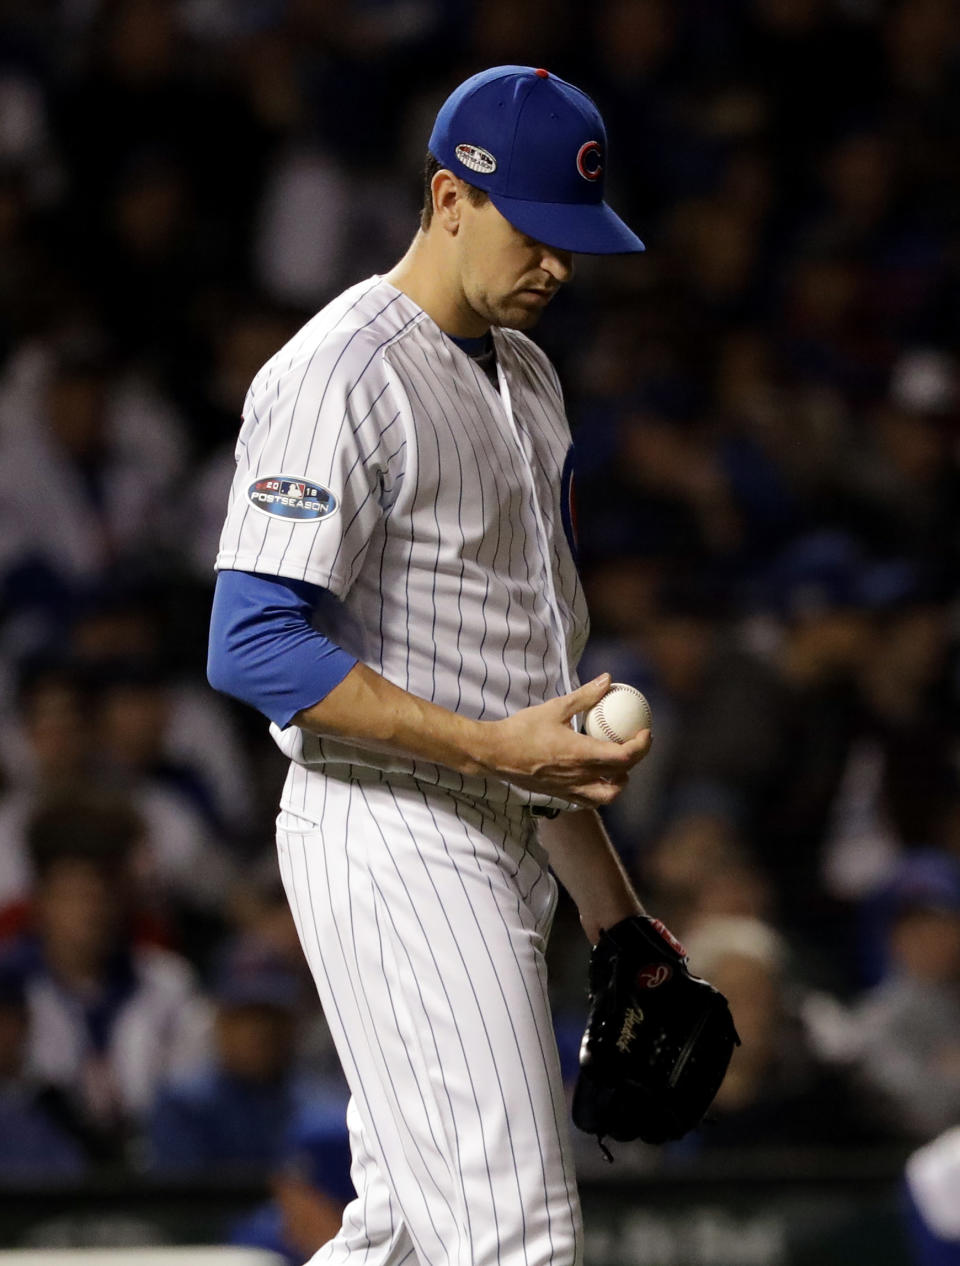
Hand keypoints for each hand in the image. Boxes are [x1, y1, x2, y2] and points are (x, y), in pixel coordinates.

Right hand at [476, 675, 651, 807]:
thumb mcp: (555, 708)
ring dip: (620, 782)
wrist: (495, 754)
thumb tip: (607, 679)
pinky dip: (600, 792)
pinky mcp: (560, 795)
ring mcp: (570, 788)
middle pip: (622, 773)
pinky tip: (597, 777)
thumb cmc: (522, 729)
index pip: (624, 756)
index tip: (646, 732)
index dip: (641, 746)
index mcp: (580, 753)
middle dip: (636, 758)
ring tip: (620, 767)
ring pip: (608, 795)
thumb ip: (584, 696)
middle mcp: (579, 775)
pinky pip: (589, 800)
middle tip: (637, 742)